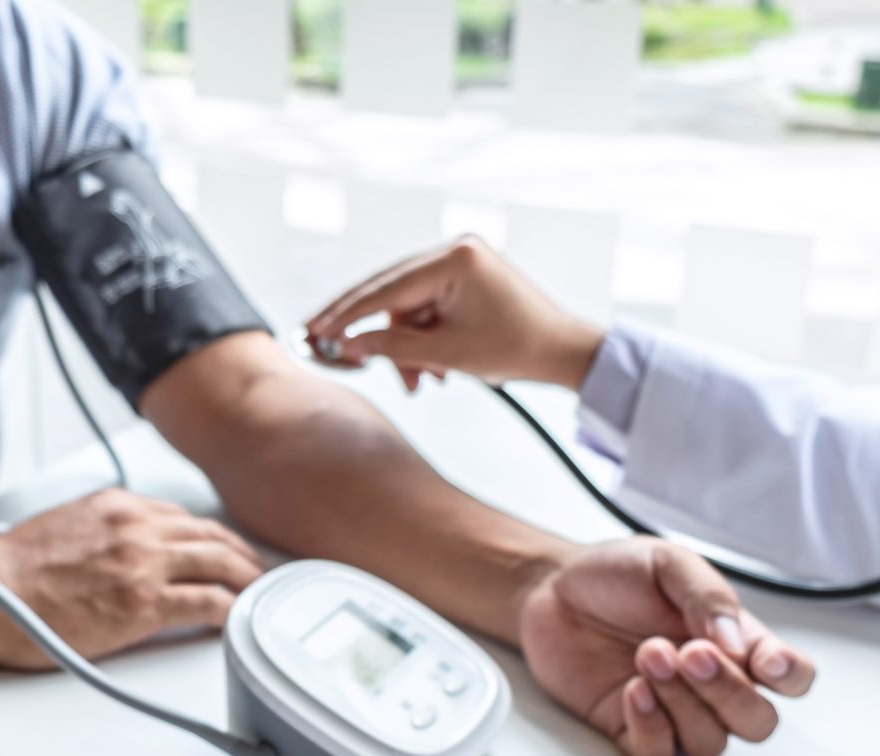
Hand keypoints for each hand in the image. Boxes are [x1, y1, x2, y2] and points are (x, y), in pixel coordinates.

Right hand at [0, 489, 262, 668]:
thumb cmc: (10, 571)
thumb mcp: (65, 525)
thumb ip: (102, 529)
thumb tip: (116, 547)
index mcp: (118, 505)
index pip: (182, 517)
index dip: (211, 536)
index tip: (223, 550)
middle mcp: (138, 527)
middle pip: (211, 535)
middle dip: (242, 555)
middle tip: (259, 573)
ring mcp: (145, 564)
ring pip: (220, 563)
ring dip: (248, 580)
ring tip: (262, 596)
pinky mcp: (145, 603)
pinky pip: (208, 603)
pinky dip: (233, 609)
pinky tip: (242, 619)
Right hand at [304, 237, 601, 391]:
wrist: (562, 351)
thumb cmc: (516, 349)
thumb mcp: (447, 353)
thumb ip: (392, 347)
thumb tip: (348, 345)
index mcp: (456, 258)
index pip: (386, 287)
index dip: (347, 313)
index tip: (317, 330)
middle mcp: (456, 249)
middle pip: (392, 292)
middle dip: (373, 332)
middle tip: (332, 348)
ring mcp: (460, 261)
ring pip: (408, 306)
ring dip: (406, 345)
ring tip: (419, 381)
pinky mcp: (464, 277)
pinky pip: (426, 307)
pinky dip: (422, 338)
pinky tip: (431, 367)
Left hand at [519, 539, 814, 755]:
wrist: (551, 590)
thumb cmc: (617, 576)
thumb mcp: (668, 565)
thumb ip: (708, 597)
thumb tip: (738, 641)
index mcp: (737, 642)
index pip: (792, 676)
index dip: (791, 677)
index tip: (766, 661)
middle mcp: (713, 684)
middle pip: (757, 722)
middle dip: (729, 692)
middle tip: (691, 653)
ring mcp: (675, 712)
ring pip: (709, 741)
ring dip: (683, 702)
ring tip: (647, 654)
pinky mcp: (632, 730)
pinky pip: (660, 755)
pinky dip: (651, 726)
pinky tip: (633, 689)